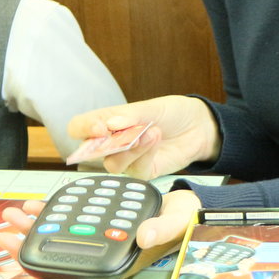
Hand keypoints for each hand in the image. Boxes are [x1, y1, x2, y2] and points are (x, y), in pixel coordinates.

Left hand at [0, 188, 202, 278]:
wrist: (183, 204)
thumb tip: (142, 236)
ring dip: (32, 230)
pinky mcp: (94, 221)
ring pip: (58, 242)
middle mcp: (104, 255)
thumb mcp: (177, 222)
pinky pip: (66, 223)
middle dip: (30, 254)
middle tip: (6, 237)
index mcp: (122, 263)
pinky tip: (34, 204)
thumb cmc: (183, 219)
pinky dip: (48, 214)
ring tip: (12, 215)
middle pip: (61, 265)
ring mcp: (97, 238)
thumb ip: (162, 229)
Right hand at [69, 96, 220, 178]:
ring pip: (113, 164)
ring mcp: (126, 159)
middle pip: (90, 151)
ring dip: (130, 148)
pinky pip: (136, 169)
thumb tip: (111, 124)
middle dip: (102, 145)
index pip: (79, 127)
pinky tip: (156, 138)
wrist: (198, 126)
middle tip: (115, 133)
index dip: (83, 129)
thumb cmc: (171, 113)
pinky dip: (146, 153)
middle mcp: (112, 143)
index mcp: (107, 122)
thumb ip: (131, 116)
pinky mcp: (143, 171)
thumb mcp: (152, 107)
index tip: (99, 128)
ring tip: (149, 131)